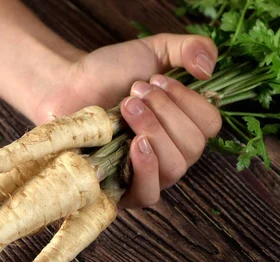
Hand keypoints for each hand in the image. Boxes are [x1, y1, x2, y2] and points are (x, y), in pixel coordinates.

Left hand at [33, 34, 221, 207]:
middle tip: (135, 92)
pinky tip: (136, 143)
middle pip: (194, 146)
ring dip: (154, 131)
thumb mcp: (154, 51)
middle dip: (166, 112)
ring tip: (127, 107)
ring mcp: (149, 175)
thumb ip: (188, 49)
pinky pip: (150, 194)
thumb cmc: (111, 72)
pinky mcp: (123, 191)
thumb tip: (209, 69)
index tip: (157, 80)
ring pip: (175, 167)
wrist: (69, 86)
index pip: (210, 125)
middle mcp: (173, 152)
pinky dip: (148, 168)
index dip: (188, 101)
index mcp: (185, 124)